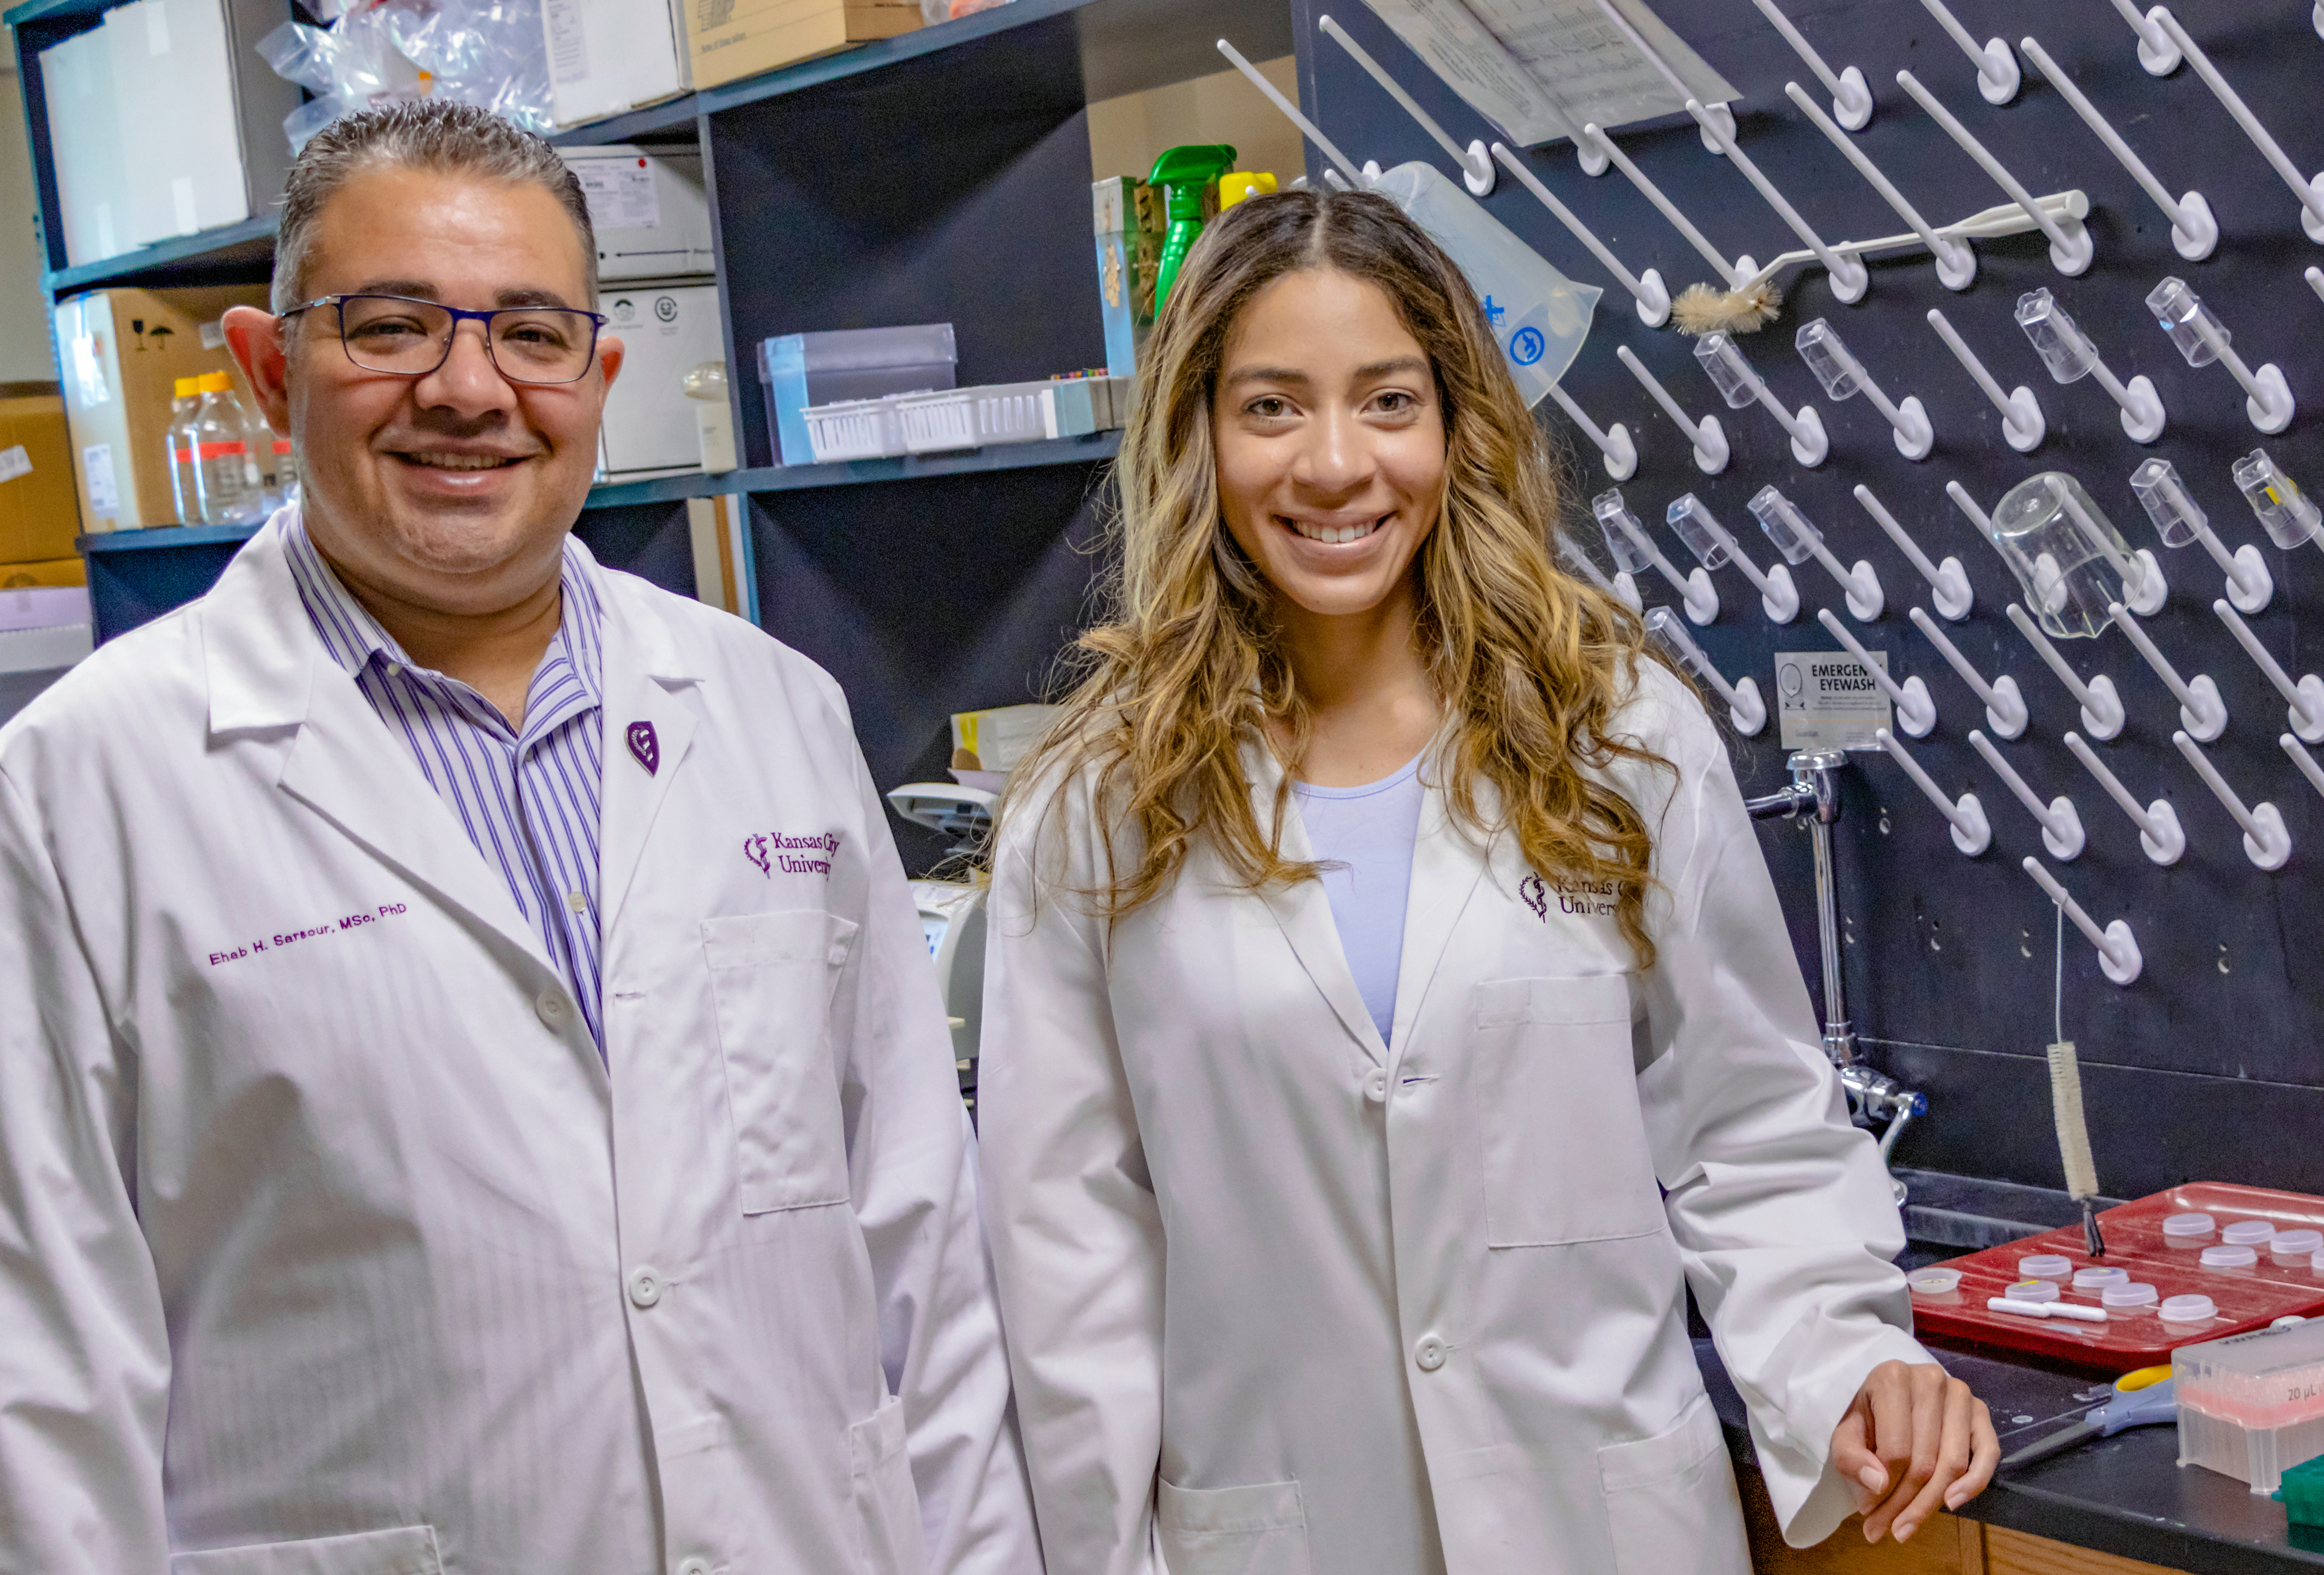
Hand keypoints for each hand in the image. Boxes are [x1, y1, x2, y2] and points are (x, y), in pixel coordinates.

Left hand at [1828, 1359, 1998, 1543]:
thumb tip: (1879, 1485)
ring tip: (1907, 1528)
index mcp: (1892, 1377)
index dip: (1884, 1489)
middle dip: (1905, 1504)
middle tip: (1888, 1531)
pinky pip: (1988, 1453)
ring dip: (1931, 1504)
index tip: (1867, 1511)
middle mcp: (1930, 1380)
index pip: (1896, 1449)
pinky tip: (1953, 1503)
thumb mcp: (1845, 1435)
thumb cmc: (1866, 1418)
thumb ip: (1852, 1458)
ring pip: (1953, 1463)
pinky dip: (1974, 1482)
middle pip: (1925, 1462)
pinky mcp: (1981, 1411)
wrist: (1887, 1397)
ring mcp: (1960, 1394)